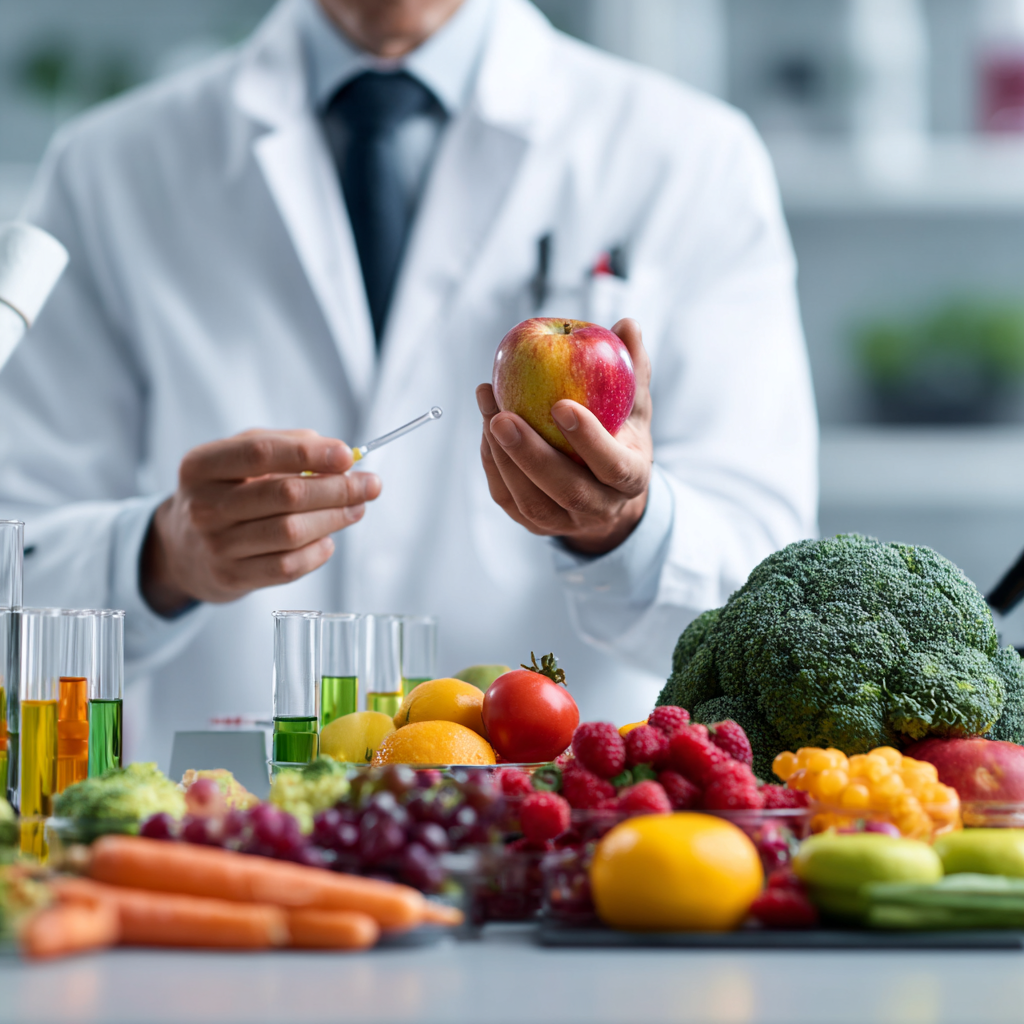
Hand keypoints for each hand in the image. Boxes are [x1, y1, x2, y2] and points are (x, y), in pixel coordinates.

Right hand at [141, 429, 380, 615]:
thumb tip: (338, 455)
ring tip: (357, 508)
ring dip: (334, 518)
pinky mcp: (232, 578)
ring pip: (290, 532)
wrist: (182, 549)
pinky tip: (328, 539)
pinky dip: (317, 552)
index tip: (347, 455)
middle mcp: (203, 506)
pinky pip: (287, 567)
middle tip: (370, 485)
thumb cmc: (224, 492)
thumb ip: (286, 445)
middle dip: (337, 488)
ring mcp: (216, 546)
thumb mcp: (239, 457)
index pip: (260, 453)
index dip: (309, 454)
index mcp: (202, 466)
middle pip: (284, 495)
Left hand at [477, 318, 652, 555]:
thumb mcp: (634, 406)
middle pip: (566, 490)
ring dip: (503, 456)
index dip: (589, 439)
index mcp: (631, 479)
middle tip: (503, 416)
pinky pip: (506, 496)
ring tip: (488, 410)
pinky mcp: (532, 523)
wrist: (605, 492)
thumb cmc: (620, 436)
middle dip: (531, 454)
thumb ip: (633, 368)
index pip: (612, 465)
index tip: (561, 405)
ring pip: (529, 499)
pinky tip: (485, 424)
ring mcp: (564, 522)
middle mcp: (600, 509)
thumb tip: (627, 324)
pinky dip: (492, 462)